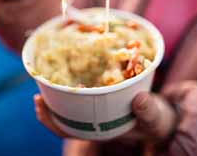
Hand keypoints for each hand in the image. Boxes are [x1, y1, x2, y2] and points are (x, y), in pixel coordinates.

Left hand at [34, 92, 177, 140]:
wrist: (160, 115)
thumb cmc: (155, 119)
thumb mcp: (155, 118)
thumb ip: (149, 111)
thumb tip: (139, 100)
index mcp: (100, 129)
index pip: (69, 130)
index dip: (51, 120)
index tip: (38, 102)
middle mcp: (93, 120)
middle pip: (63, 119)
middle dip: (48, 108)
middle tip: (36, 95)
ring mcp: (96, 109)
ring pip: (69, 106)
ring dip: (56, 93)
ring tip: (45, 79)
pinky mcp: (101, 97)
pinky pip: (81, 92)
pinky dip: (72, 81)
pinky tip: (69, 68)